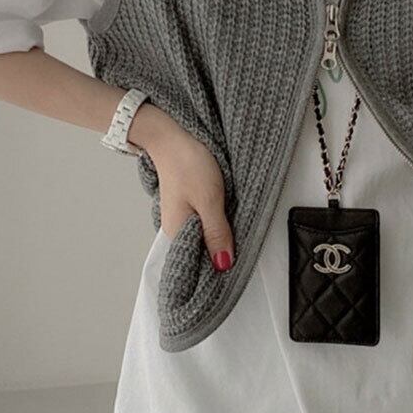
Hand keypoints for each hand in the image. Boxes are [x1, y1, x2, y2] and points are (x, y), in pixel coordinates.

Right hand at [146, 115, 234, 272]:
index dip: (214, 274)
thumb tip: (223, 265)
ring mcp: (181, 218)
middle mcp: (175, 230)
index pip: (194, 268)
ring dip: (219, 240)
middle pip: (200, 255)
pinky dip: (215, 227)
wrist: (172, 135)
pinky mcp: (188, 207)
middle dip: (219, 258)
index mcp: (175, 234)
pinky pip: (202, 226)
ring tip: (236, 240)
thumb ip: (216, 233)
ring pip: (203, 240)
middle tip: (240, 256)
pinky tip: (226, 223)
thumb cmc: (188, 164)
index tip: (234, 276)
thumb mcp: (209, 200)